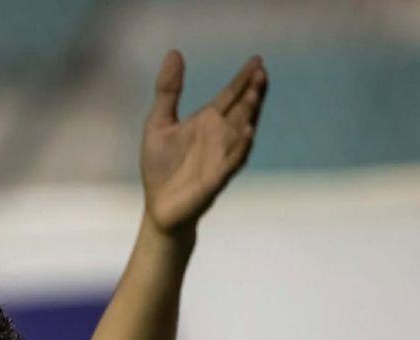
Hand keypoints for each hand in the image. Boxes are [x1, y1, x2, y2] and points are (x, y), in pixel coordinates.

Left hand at [141, 51, 267, 233]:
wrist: (159, 207)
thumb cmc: (160, 167)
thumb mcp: (159, 123)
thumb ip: (168, 91)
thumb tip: (175, 53)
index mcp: (207, 122)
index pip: (230, 95)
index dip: (243, 79)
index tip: (257, 60)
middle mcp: (219, 137)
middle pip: (241, 109)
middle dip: (251, 92)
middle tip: (260, 72)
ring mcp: (220, 157)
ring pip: (240, 131)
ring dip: (249, 113)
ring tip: (255, 93)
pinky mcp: (216, 179)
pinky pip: (233, 161)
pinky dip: (241, 147)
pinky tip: (247, 131)